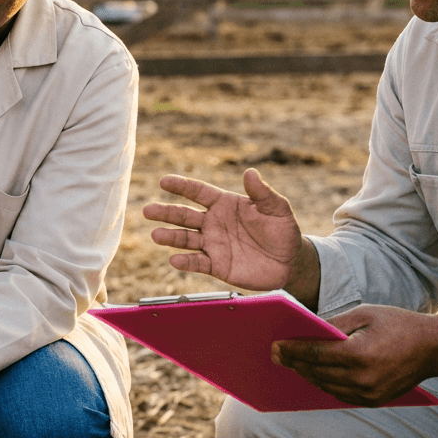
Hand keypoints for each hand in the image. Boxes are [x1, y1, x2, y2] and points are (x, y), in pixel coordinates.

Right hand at [143, 168, 318, 304]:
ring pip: (186, 238)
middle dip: (166, 212)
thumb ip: (261, 193)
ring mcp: (213, 244)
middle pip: (184, 215)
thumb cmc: (282, 230)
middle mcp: (213, 223)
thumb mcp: (276, 209)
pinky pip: (198, 263)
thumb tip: (250, 172)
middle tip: (148, 210)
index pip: (198, 192)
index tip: (164, 181)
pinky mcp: (217, 265)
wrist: (290, 262)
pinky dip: (186, 262)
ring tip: (156, 235)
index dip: (181, 186)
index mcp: (224, 204)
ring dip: (170, 237)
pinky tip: (175, 260)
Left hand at [271, 304, 437, 406]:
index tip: (276, 346)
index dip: (293, 350)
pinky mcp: (374, 402)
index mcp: (360, 354)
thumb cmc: (399, 324)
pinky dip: (325, 384)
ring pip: (326, 386)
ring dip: (307, 375)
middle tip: (276, 355)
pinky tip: (314, 373)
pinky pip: (340, 395)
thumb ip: (334, 325)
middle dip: (294, 363)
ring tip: (292, 363)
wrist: (434, 349)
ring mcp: (369, 394)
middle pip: (317, 372)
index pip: (316, 354)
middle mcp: (363, 379)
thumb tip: (308, 332)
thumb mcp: (365, 314)